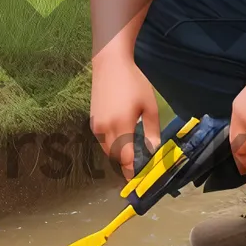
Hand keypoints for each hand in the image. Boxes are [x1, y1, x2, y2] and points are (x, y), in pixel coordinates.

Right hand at [90, 54, 160, 180]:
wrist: (109, 64)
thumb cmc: (133, 82)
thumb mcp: (149, 106)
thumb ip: (151, 131)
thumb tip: (153, 150)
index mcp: (121, 125)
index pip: (126, 158)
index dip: (132, 171)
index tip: (139, 180)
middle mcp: (105, 129)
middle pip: (117, 156)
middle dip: (128, 162)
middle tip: (141, 161)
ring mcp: (96, 126)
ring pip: (108, 150)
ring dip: (120, 153)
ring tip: (134, 147)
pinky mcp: (93, 122)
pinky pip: (103, 140)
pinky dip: (113, 143)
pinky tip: (123, 134)